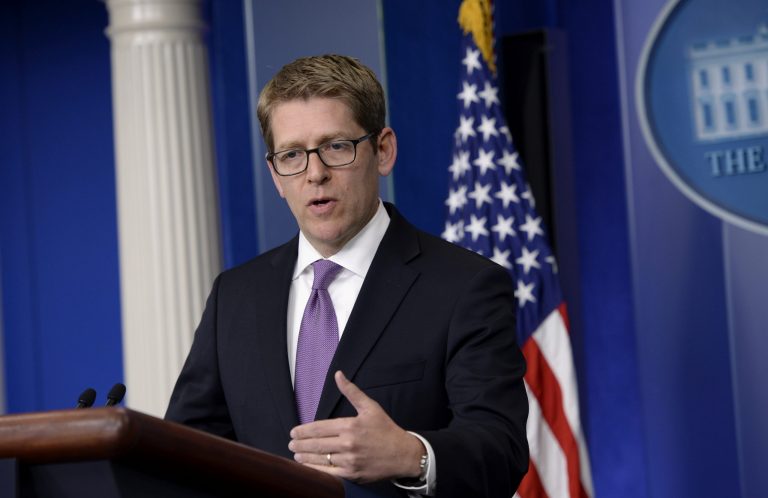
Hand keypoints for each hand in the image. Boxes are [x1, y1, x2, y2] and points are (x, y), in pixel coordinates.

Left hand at [289, 371, 424, 482]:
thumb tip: (338, 375)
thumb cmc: (386, 430)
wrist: (403, 454)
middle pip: (316, 444)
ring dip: (304, 457)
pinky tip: (307, 467)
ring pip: (320, 459)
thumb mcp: (370, 407)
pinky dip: (315, 470)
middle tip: (291, 443)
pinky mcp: (352, 475)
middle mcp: (348, 444)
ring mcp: (349, 461)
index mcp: (350, 426)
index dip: (303, 430)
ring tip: (296, 454)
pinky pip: (328, 474)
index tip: (294, 431)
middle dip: (300, 443)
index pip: (319, 428)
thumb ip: (351, 392)